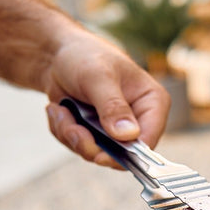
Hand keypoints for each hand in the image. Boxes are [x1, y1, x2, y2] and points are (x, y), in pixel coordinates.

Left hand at [43, 30, 170, 168]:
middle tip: (71, 127)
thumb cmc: (84, 55)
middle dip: (89, 143)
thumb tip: (129, 135)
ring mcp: (116, 130)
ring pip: (96, 153)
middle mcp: (138, 120)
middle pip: (121, 154)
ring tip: (61, 109)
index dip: (127, 153)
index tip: (100, 155)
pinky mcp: (96, 135)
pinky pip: (80, 148)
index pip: (149, 140)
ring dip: (72, 135)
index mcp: (152, 102)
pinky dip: (64, 131)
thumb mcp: (98, 77)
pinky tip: (61, 110)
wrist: (57, 55)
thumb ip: (113, 106)